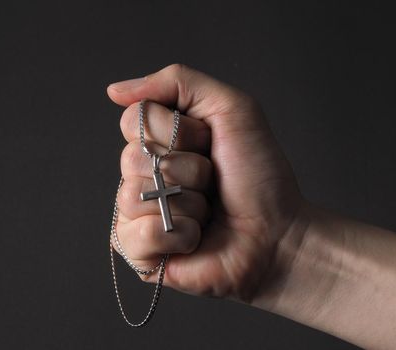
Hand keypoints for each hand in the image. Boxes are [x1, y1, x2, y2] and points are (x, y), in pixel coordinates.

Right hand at [107, 64, 303, 300]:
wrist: (280, 234)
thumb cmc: (259, 175)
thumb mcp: (231, 108)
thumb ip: (177, 82)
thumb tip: (115, 90)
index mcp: (159, 141)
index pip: (133, 121)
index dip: (174, 132)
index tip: (208, 143)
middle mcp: (144, 174)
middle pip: (131, 159)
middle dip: (186, 170)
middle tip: (211, 182)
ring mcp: (139, 213)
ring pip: (132, 197)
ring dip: (185, 204)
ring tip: (207, 213)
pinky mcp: (140, 251)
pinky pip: (134, 235)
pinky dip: (175, 235)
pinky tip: (195, 239)